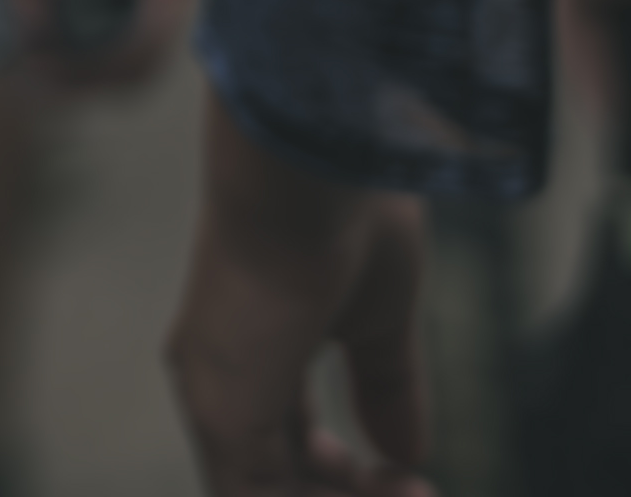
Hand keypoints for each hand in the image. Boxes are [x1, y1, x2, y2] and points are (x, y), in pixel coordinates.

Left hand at [168, 99, 433, 495]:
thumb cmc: (342, 213)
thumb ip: (386, 388)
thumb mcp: (378, 319)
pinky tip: (396, 490)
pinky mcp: (225, 413)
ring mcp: (215, 397)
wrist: (310, 165)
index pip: (282, 445)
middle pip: (270, 481)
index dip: (344, 478)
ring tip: (412, 495)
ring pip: (260, 496)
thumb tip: (406, 456)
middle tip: (415, 492)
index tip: (413, 480)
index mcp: (248, 350)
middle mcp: (218, 379)